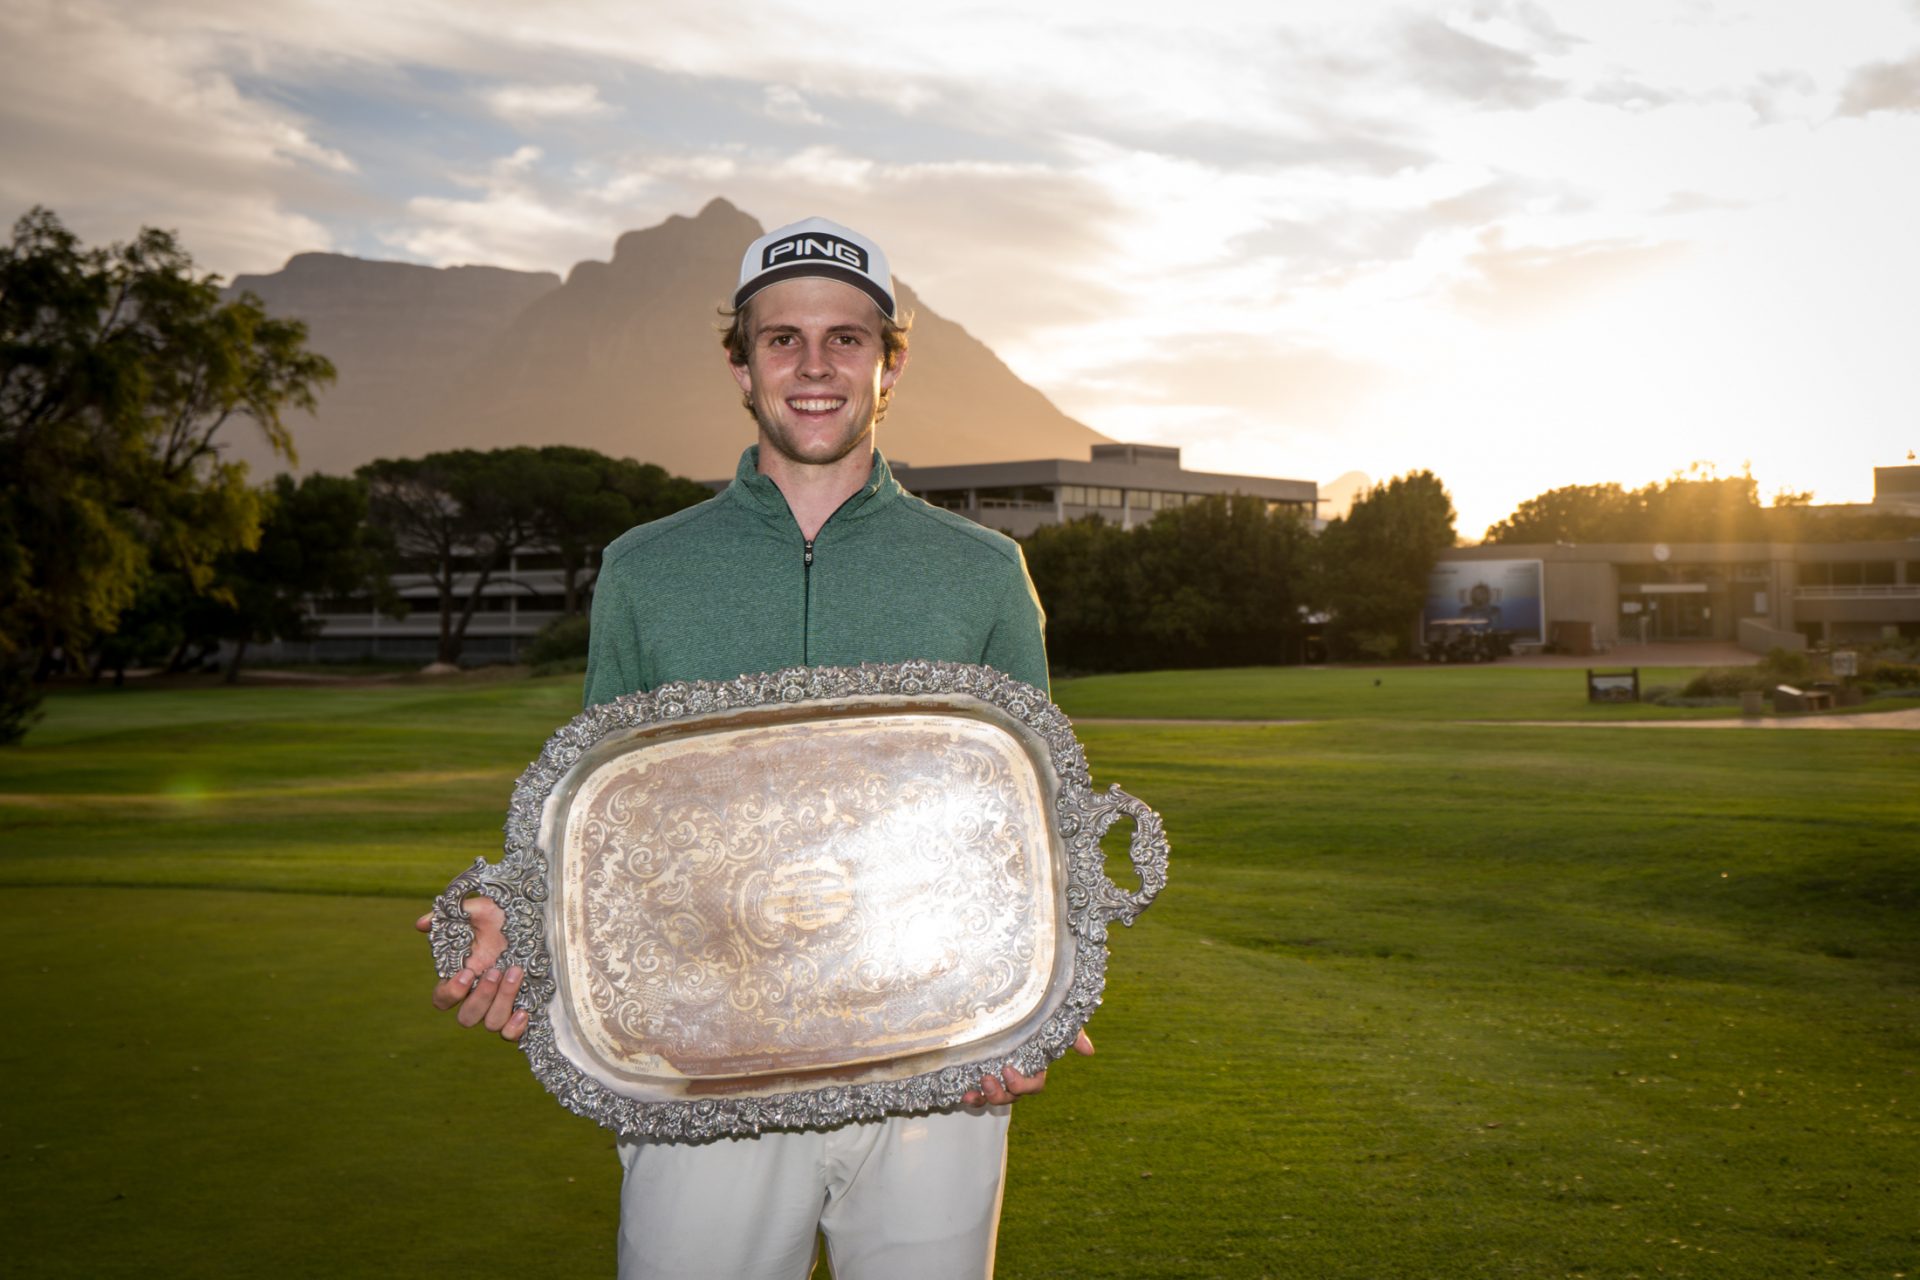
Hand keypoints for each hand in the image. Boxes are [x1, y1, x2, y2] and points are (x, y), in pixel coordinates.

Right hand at [416, 896, 527, 1040]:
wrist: (537, 920)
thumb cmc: (503, 915)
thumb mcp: (479, 908)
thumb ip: (450, 915)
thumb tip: (422, 924)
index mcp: (463, 977)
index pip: (442, 1000)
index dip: (451, 993)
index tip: (467, 973)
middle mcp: (479, 995)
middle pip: (467, 1018)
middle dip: (482, 996)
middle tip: (495, 970)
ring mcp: (500, 1005)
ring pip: (491, 1023)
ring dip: (503, 1000)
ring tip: (515, 972)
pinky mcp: (521, 1009)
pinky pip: (510, 1035)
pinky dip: (514, 1029)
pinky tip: (523, 1011)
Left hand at [963, 1030, 1093, 1105]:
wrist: (1006, 1004)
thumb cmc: (1036, 1018)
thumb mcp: (1053, 1023)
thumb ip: (1072, 1035)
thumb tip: (1089, 1051)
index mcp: (1034, 1069)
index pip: (1033, 1086)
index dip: (1022, 1084)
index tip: (1007, 1070)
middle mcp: (1016, 1077)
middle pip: (1011, 1096)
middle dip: (1000, 1094)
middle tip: (987, 1079)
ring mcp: (998, 1078)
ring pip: (993, 1098)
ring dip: (984, 1098)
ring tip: (972, 1090)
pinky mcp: (979, 1074)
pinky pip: (976, 1093)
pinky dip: (970, 1097)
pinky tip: (962, 1094)